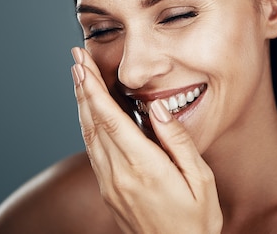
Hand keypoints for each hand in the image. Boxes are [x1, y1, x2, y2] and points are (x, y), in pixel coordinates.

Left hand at [71, 47, 222, 233]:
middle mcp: (119, 174)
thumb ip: (177, 141)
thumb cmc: (195, 220)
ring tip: (78, 77)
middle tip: (75, 58)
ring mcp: (110, 184)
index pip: (111, 119)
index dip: (92, 89)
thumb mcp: (201, 180)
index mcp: (144, 168)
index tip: (82, 64)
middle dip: (82, 87)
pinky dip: (88, 124)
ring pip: (88, 135)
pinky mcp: (108, 191)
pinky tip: (89, 112)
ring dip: (81, 103)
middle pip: (93, 122)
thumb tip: (157, 107)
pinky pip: (93, 150)